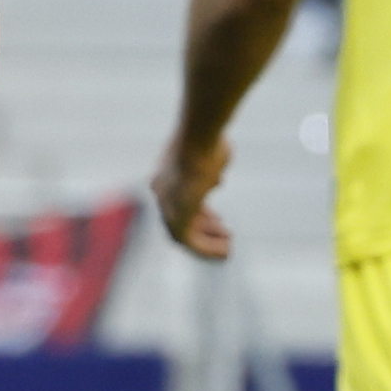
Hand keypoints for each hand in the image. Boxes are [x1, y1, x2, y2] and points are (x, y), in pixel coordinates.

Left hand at [152, 136, 232, 258]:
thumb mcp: (209, 154)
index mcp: (165, 175)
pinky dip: (208, 248)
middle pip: (183, 217)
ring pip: (185, 233)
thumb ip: (210, 169)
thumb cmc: (207, 140)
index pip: (181, 200)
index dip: (200, 211)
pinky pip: (191, 242)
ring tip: (228, 246)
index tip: (218, 218)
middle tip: (224, 232)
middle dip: (205, 227)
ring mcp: (167, 206)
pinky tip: (225, 250)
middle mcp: (162, 192)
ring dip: (208, 242)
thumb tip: (215, 179)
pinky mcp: (176, 219)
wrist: (198, 141)